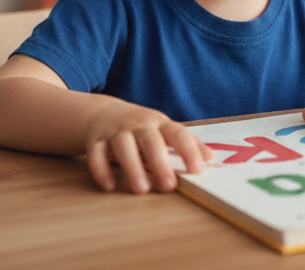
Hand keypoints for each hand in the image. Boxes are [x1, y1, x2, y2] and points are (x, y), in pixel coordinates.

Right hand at [82, 101, 212, 194]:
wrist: (103, 113)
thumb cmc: (141, 128)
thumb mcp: (164, 130)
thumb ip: (186, 143)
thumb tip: (209, 157)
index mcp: (159, 123)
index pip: (178, 134)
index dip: (189, 150)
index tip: (197, 169)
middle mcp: (139, 125)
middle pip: (151, 141)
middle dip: (160, 163)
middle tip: (169, 186)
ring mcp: (116, 132)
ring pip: (124, 147)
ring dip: (133, 168)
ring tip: (142, 190)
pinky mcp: (95, 141)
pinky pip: (96, 155)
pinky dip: (102, 170)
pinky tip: (110, 186)